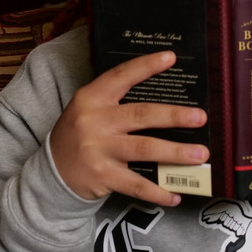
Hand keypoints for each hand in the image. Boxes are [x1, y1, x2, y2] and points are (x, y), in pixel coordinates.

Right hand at [50, 51, 208, 205]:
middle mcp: (95, 121)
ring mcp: (98, 149)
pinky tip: (176, 193)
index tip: (171, 57)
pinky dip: (158, 191)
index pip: (121, 76)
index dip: (146, 66)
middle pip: (142, 115)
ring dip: (176, 152)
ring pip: (144, 149)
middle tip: (200, 117)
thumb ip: (118, 102)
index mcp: (92, 98)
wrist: (50, 173)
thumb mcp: (90, 110)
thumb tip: (165, 103)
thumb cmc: (80, 135)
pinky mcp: (102, 176)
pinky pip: (136, 184)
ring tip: (200, 154)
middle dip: (174, 116)